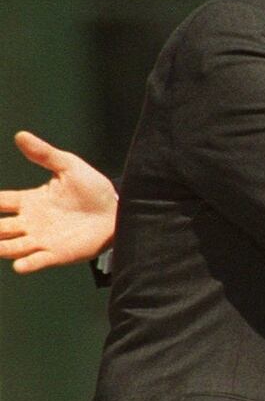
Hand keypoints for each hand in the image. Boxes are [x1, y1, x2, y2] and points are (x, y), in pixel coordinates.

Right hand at [0, 131, 117, 272]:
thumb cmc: (92, 189)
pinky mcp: (57, 254)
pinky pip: (37, 261)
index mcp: (30, 201)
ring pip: (11, 247)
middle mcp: (30, 222)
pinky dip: (27, 264)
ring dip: (1, 248)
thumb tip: (20, 135)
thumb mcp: (69, 166)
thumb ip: (45, 154)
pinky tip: (20, 265)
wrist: (118, 211)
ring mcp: (42, 239)